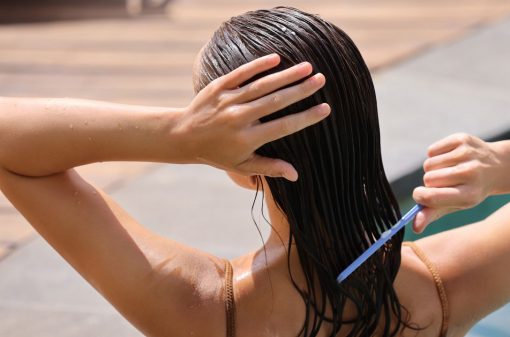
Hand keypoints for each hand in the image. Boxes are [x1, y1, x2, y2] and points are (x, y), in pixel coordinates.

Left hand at [171, 54, 329, 180]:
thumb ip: (269, 168)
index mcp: (247, 139)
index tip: (325, 109)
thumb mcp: (241, 166)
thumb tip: (295, 174)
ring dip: (286, 75)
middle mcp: (239, 118)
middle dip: (300, 90)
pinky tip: (277, 58)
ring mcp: (228, 100)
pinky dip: (258, 65)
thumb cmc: (217, 154)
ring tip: (307, 67)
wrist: (182, 136)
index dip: (305, 118)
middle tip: (321, 80)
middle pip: (276, 102)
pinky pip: (241, 73)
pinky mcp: (218, 86)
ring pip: (262, 85)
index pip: (283, 127)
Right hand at [412, 133, 501, 232]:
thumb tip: (414, 227)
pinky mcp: (462, 140)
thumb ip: (433, 215)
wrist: (497, 166)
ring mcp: (467, 154)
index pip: (432, 197)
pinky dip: (435, 156)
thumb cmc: (470, 190)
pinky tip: (449, 159)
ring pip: (428, 164)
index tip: (420, 195)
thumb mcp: (456, 204)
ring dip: (432, 169)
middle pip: (428, 179)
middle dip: (430, 182)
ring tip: (447, 171)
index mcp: (470, 195)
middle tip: (444, 183)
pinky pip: (432, 151)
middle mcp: (470, 173)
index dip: (420, 196)